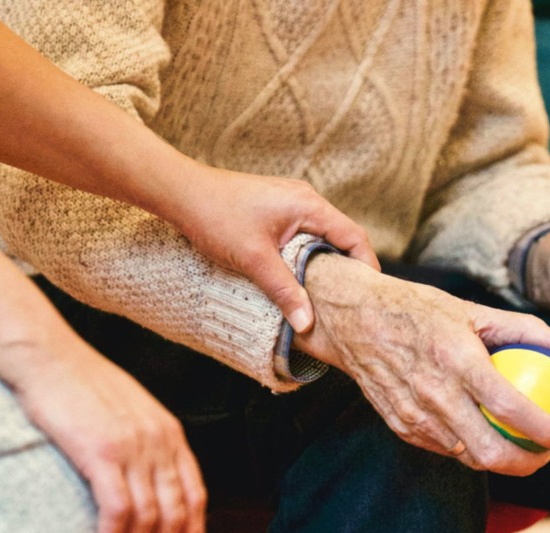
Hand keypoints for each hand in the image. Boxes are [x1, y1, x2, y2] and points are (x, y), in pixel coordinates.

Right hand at [8, 337, 206, 532]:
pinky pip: (117, 509)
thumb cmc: (82, 384)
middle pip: (175, 512)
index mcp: (170, 433)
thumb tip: (149, 481)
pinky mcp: (101, 452)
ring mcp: (132, 447)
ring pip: (148, 516)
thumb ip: (147, 444)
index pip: (196, 494)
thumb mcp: (131, 411)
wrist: (49, 358)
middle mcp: (159, 442)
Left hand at [166, 167, 379, 333]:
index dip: (367, 266)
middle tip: (350, 302)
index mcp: (309, 205)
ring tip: (327, 295)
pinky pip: (304, 235)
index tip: (369, 295)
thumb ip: (285, 291)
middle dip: (348, 269)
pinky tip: (299, 278)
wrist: (181, 192)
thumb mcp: (254, 260)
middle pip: (342, 237)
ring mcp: (291, 203)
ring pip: (322, 237)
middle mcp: (306, 200)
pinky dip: (308, 256)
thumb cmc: (216, 216)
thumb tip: (308, 324)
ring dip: (325, 264)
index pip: (354, 237)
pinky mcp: (276, 210)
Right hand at [293, 253, 549, 476]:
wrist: (353, 320)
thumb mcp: (472, 310)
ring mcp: (414, 415)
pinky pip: (445, 449)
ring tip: (522, 447)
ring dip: (500, 460)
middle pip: (490, 451)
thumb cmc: (418, 310)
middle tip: (548, 454)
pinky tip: (484, 436)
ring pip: (468, 457)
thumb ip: (526, 330)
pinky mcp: (401, 426)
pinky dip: (469, 448)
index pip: (510, 407)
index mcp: (457, 360)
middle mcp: (435, 393)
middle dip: (528, 463)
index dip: (546, 430)